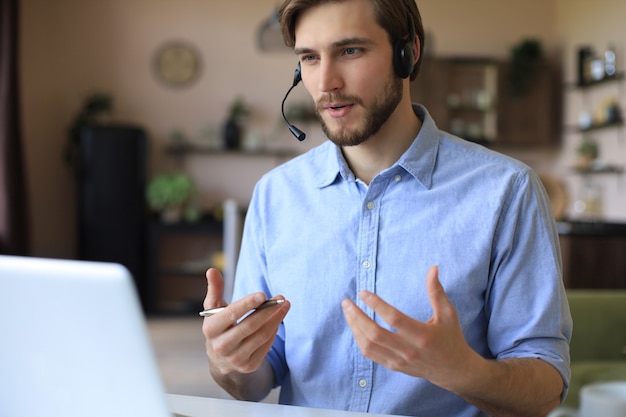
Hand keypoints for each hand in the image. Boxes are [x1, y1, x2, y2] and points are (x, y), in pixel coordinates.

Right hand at [202, 268, 289, 375]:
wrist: (220, 359)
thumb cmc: (220, 326)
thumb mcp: (214, 309)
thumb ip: (215, 290)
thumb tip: (212, 270)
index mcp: (211, 329)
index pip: (231, 314)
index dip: (247, 304)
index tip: (263, 294)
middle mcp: (221, 346)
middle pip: (250, 325)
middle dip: (268, 310)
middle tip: (281, 297)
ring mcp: (235, 358)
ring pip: (261, 336)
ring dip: (276, 319)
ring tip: (285, 305)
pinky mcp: (249, 365)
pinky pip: (266, 345)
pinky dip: (274, 330)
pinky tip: (278, 318)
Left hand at [341, 265, 480, 390]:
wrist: (453, 370)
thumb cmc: (451, 338)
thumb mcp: (447, 313)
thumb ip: (436, 291)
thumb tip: (433, 268)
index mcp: (422, 335)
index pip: (394, 319)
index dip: (376, 304)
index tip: (363, 293)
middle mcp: (409, 350)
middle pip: (375, 334)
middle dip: (357, 316)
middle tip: (346, 302)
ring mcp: (399, 360)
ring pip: (369, 345)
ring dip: (354, 327)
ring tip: (348, 311)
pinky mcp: (394, 366)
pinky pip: (370, 354)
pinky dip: (359, 339)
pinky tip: (355, 325)